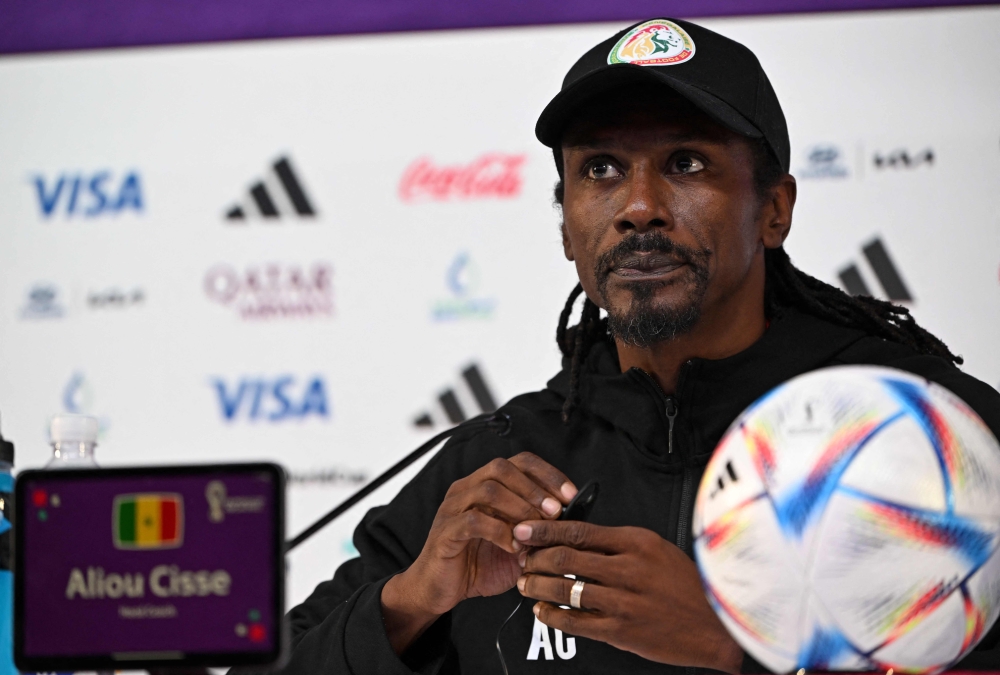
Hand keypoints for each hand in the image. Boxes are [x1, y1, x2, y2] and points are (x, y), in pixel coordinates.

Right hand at [381, 453, 576, 653]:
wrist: (441, 590)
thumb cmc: (479, 564)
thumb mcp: (517, 544)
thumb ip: (537, 530)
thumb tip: (571, 520)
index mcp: (483, 485)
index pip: (518, 462)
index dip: (547, 473)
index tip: (571, 494)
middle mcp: (466, 489)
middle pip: (501, 467)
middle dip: (534, 488)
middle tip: (555, 511)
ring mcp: (453, 508)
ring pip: (488, 489)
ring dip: (519, 508)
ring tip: (537, 529)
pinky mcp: (446, 532)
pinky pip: (473, 520)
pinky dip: (499, 531)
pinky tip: (514, 546)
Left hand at [513, 521, 742, 673]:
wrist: (716, 624)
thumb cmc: (687, 585)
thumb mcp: (657, 549)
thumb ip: (619, 544)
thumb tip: (578, 538)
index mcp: (636, 542)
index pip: (579, 530)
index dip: (545, 530)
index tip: (525, 529)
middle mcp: (628, 569)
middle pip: (566, 557)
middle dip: (535, 557)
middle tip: (521, 557)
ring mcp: (624, 601)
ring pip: (566, 589)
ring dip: (538, 586)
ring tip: (525, 583)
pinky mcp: (622, 631)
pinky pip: (576, 622)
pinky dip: (553, 615)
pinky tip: (542, 611)